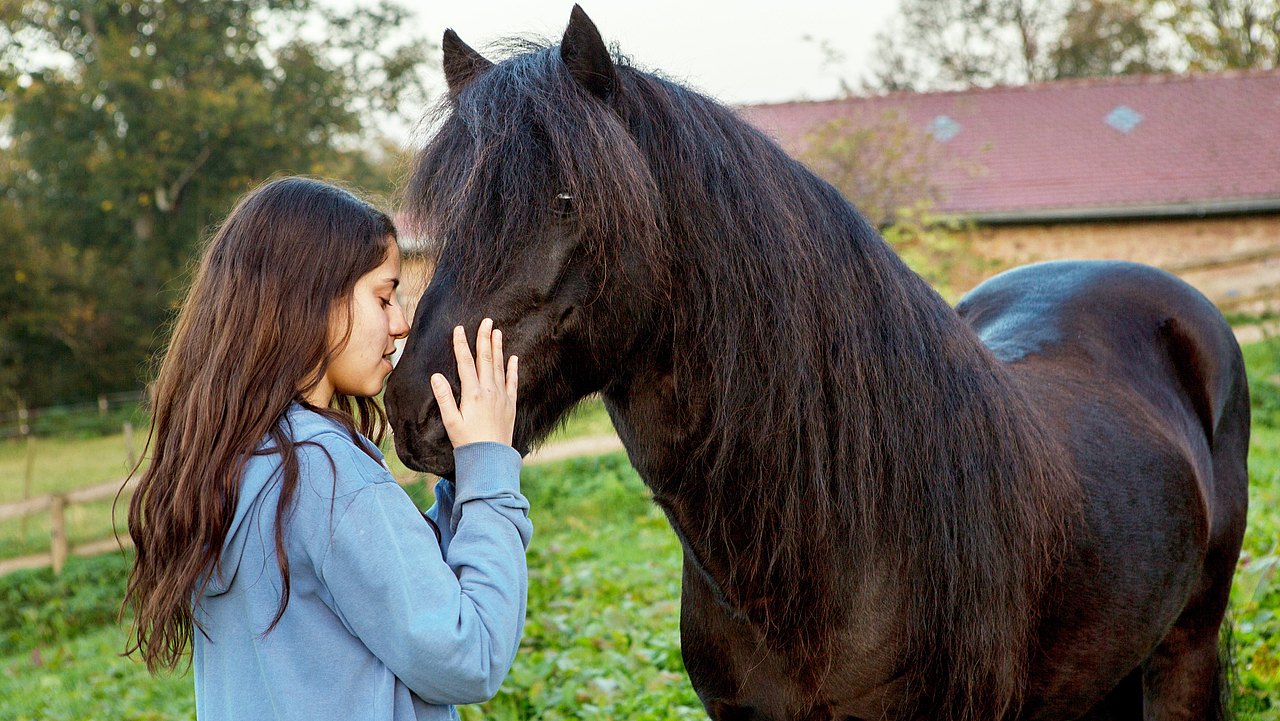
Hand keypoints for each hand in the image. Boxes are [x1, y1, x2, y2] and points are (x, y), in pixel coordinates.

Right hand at [430, 318, 517, 447]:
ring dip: (498, 348)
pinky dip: (513, 368)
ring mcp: (502, 396)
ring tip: (498, 332)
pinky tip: (513, 358)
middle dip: (484, 338)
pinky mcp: (511, 404)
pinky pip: (513, 382)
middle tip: (486, 321)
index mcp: (473, 393)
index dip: (461, 344)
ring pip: (499, 366)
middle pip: (486, 359)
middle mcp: (489, 391)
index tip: (459, 329)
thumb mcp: (451, 421)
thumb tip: (436, 376)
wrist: (491, 458)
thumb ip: (444, 398)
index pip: (466, 363)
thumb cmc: (467, 441)